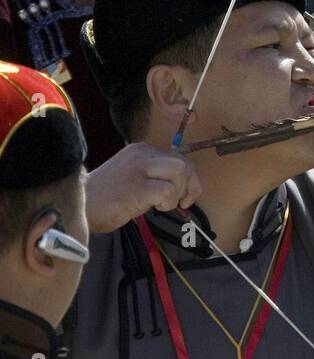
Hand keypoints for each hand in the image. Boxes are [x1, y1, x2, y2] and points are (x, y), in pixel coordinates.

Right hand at [85, 143, 201, 232]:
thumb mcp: (132, 177)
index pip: (178, 157)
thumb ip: (153, 175)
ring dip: (178, 192)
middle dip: (189, 185)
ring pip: (180, 171)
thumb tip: (179, 186)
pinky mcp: (138, 187)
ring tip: (163, 204)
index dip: (188, 178)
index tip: (184, 196)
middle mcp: (142, 154)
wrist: (79, 207)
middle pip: (183, 163)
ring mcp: (140, 169)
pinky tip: (155, 208)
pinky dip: (168, 202)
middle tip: (179, 202)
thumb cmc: (105, 198)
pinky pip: (168, 190)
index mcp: (141, 150)